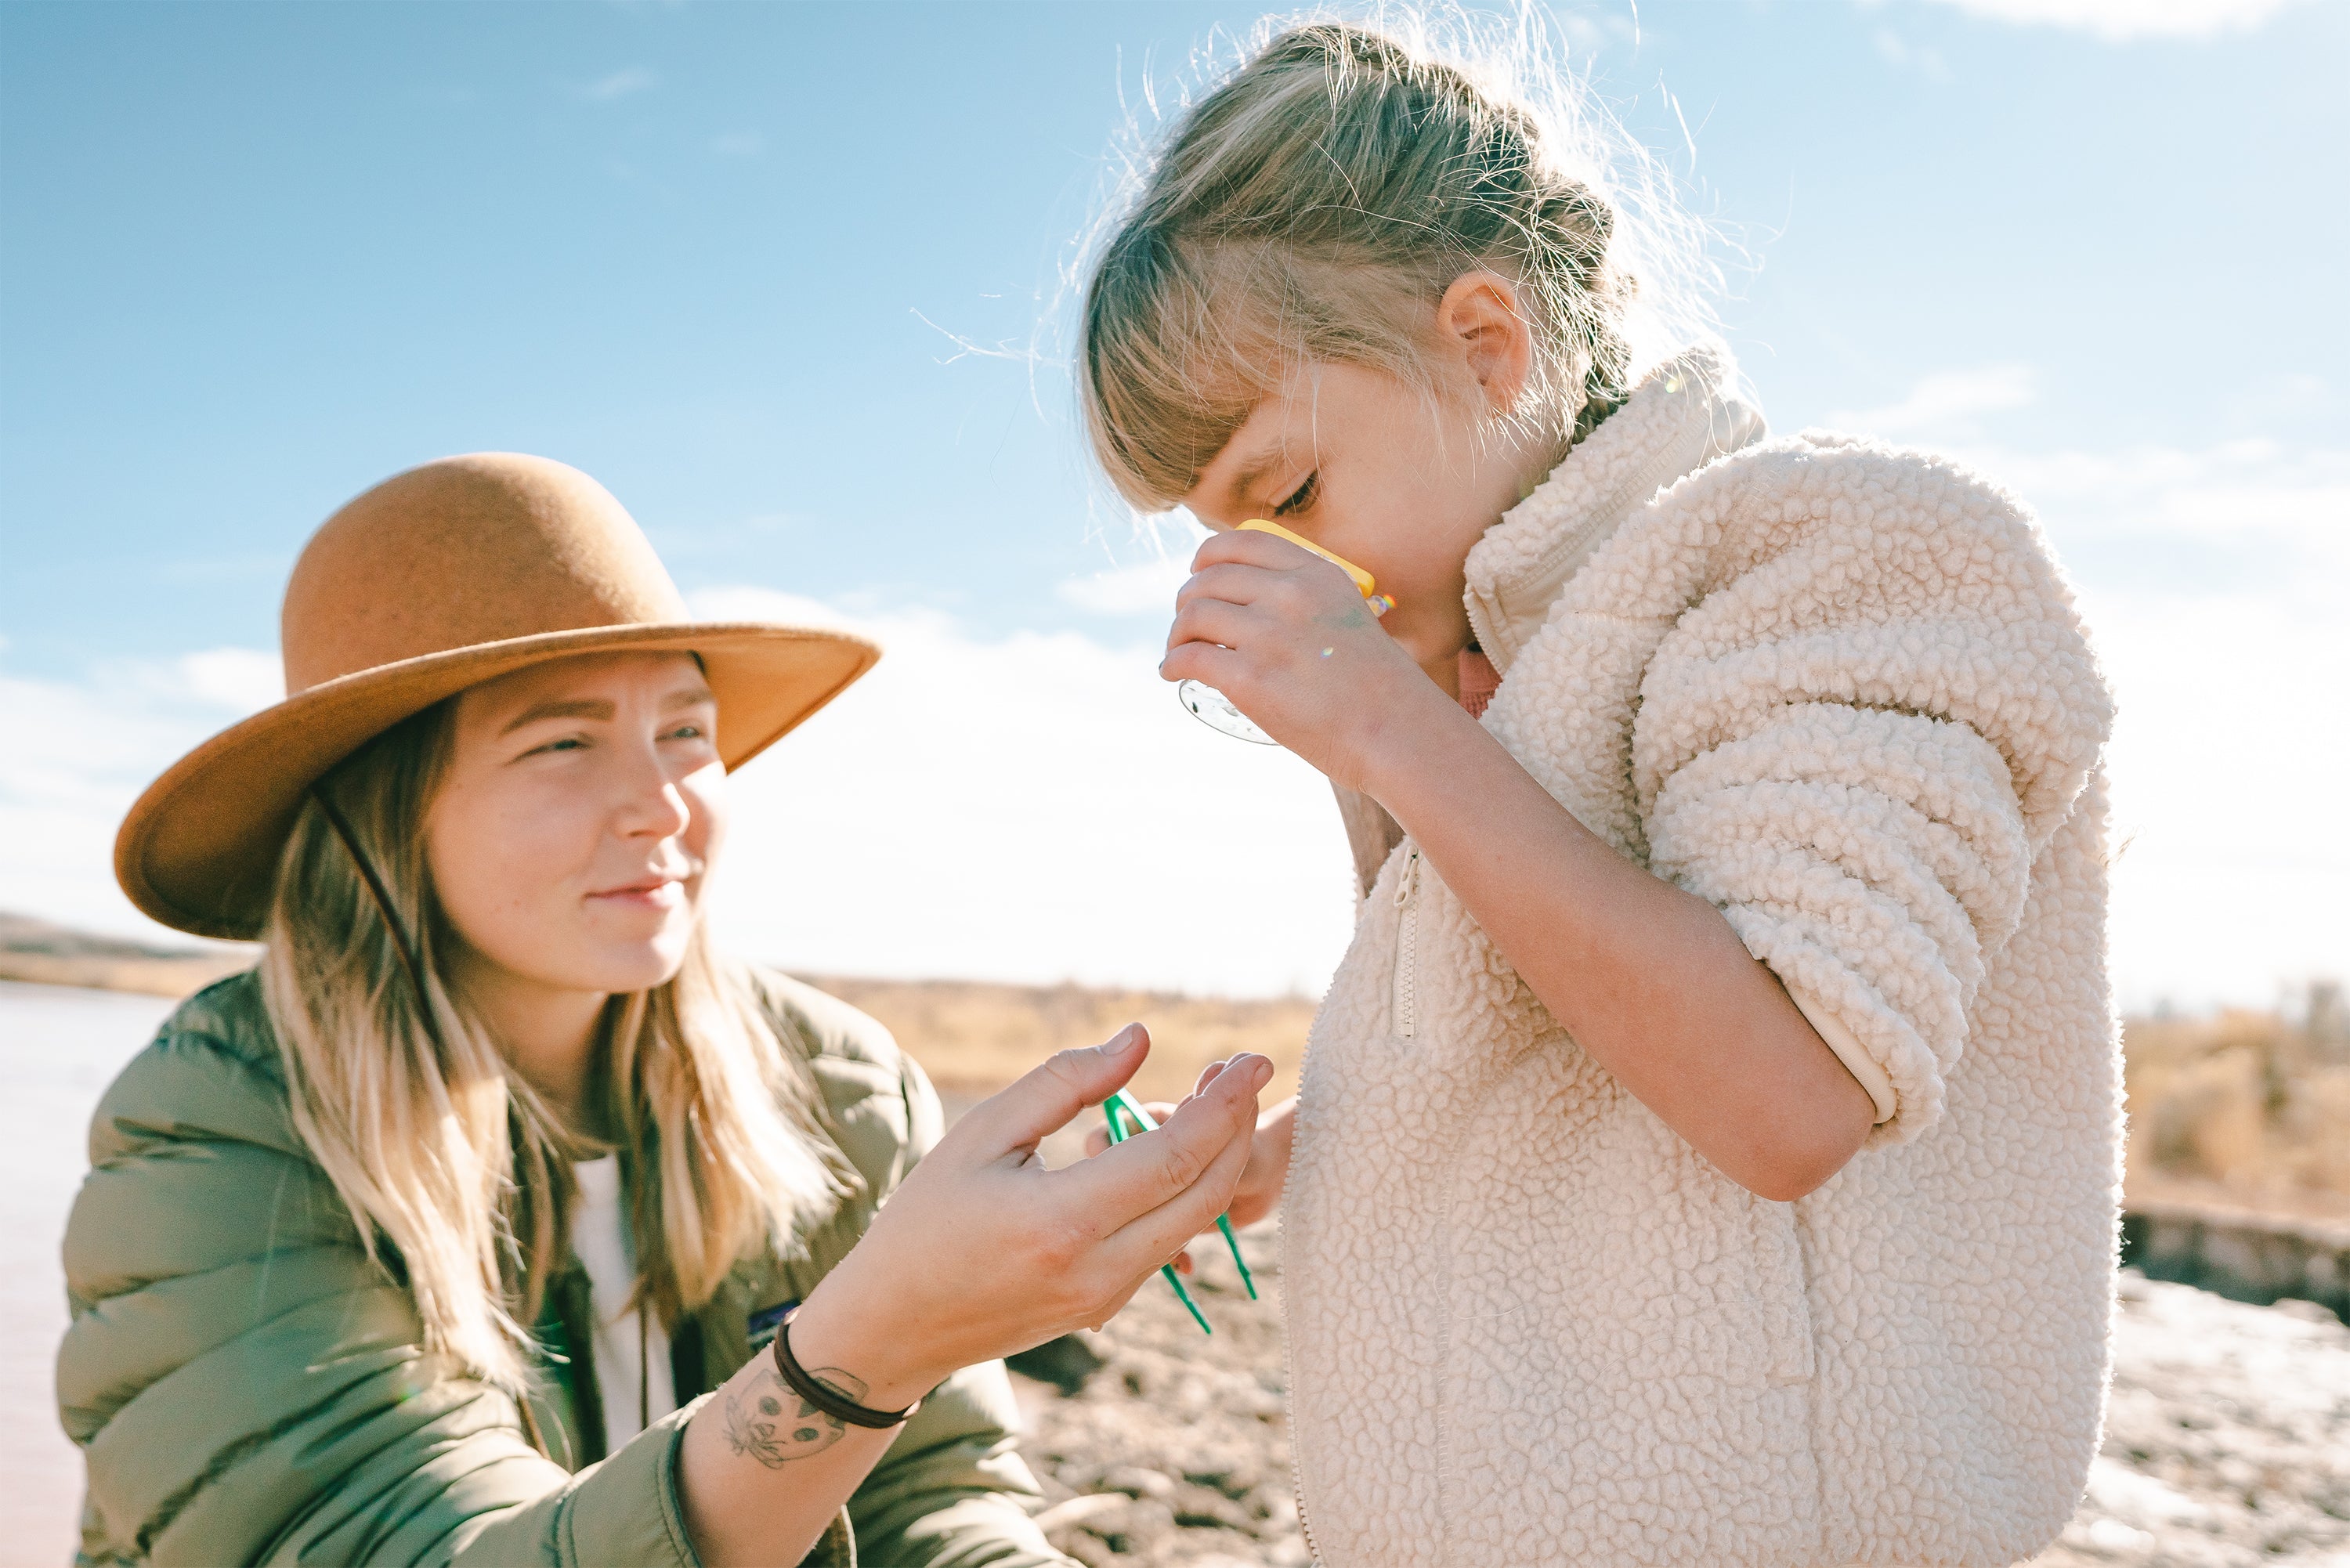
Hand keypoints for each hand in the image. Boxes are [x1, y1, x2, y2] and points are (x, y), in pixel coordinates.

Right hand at [787, 1025, 1271, 1407]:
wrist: (897, 1325)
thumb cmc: (928, 1217)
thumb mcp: (982, 1133)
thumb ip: (1065, 1082)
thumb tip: (1140, 1040)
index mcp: (1060, 1221)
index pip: (1172, 1158)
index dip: (1222, 1104)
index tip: (1249, 1058)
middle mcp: (1097, 1269)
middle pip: (1206, 1192)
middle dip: (1238, 1125)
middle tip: (1246, 1069)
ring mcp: (1108, 1296)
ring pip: (1197, 1221)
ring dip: (1221, 1156)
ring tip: (1219, 1097)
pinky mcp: (1109, 1306)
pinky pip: (1169, 1240)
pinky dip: (1191, 1190)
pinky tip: (1181, 1143)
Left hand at [1161, 529, 1442, 789]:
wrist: (1398, 733)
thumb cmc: (1380, 690)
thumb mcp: (1350, 619)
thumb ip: (1309, 604)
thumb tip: (1255, 609)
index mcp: (1318, 574)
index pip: (1244, 543)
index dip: (1208, 556)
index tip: (1197, 572)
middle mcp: (1291, 595)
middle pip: (1210, 579)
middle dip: (1188, 599)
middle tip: (1185, 623)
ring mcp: (1268, 635)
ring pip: (1193, 615)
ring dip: (1177, 633)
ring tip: (1177, 649)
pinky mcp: (1250, 679)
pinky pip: (1189, 658)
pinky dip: (1172, 663)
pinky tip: (1172, 673)